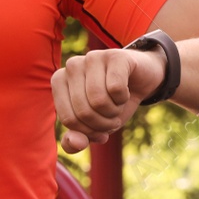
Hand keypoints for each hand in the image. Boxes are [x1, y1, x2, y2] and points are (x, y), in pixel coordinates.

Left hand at [51, 46, 165, 153]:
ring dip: (114, 111)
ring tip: (118, 103)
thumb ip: (76, 141)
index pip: (69, 119)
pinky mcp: (115, 55)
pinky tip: (126, 90)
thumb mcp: (93, 127)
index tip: (100, 126)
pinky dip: (124, 98)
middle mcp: (71, 65)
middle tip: (113, 115)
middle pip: (83, 111)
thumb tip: (76, 143)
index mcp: (59, 81)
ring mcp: (92, 57)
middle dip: (104, 123)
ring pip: (99, 101)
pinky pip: (116, 89)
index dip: (89, 131)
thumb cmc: (111, 103)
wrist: (140, 82)